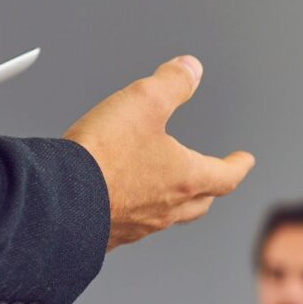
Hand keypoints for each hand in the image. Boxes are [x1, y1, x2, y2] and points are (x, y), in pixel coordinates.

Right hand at [62, 56, 254, 251]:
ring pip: (167, 217)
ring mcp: (138, 226)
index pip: (225, 176)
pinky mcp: (109, 235)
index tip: (245, 161)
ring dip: (175, 202)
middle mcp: (166, 208)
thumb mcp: (144, 102)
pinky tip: (125, 204)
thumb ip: (172, 83)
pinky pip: (134, 226)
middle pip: (200, 202)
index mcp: (185, 179)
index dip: (238, 166)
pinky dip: (139, 213)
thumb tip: (191, 68)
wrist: (57, 201)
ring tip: (169, 191)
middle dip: (210, 188)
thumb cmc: (102, 155)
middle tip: (214, 179)